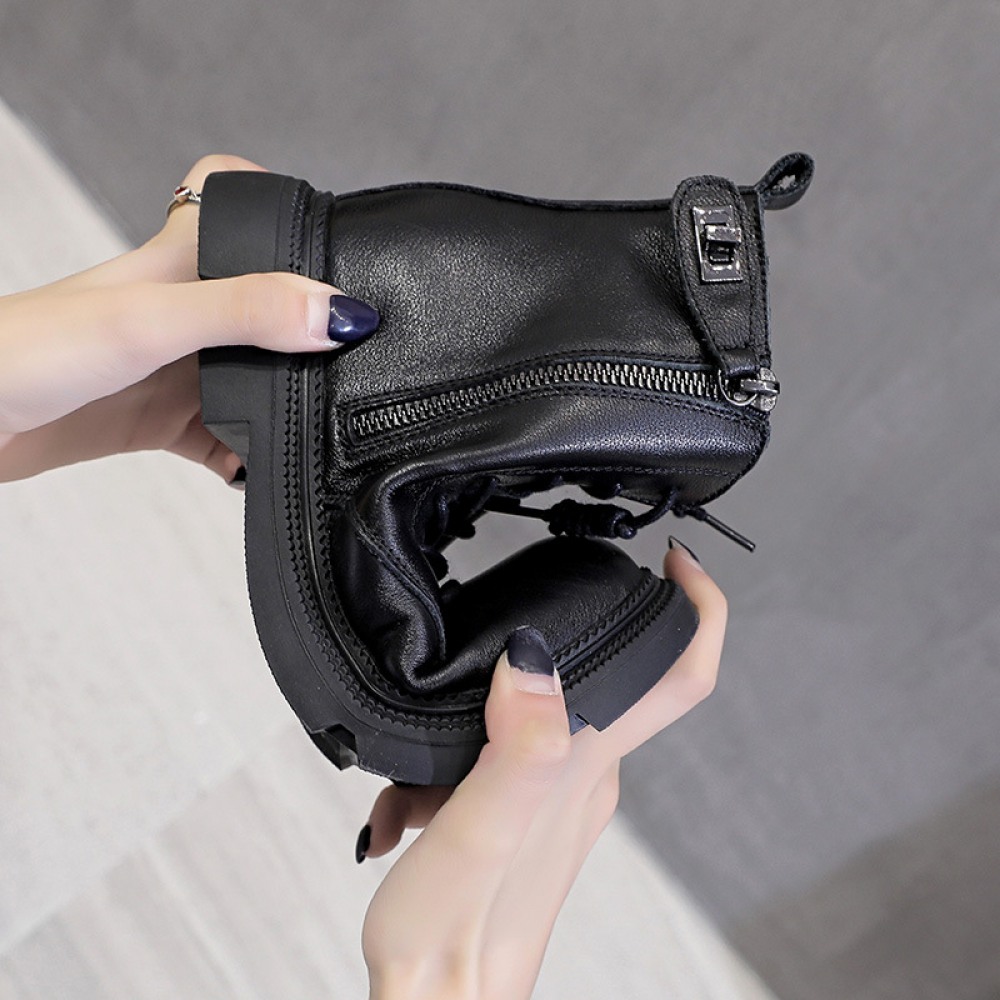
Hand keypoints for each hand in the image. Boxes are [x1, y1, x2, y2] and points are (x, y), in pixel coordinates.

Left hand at [0, 155, 377, 482]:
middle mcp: (189, 309)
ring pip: (255, 377)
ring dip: (284, 402)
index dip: (288, 209)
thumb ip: (245, 311)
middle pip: (269, 306)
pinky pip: (225, 440)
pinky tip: (251, 470)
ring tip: (312, 424)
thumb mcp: (152, 320)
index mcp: (186, 260)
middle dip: (310, 333)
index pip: (242, 203)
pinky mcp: (162, 419)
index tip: (341, 243)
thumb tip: (335, 314)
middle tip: (350, 360)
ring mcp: (177, 366)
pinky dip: (245, 457)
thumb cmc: (29, 349)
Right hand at [360, 541, 723, 999]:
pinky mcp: (522, 813)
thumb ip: (516, 748)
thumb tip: (536, 658)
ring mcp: (554, 796)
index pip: (679, 679)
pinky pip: (502, 749)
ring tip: (434, 736)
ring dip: (490, 699)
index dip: (698, 609)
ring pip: (543, 709)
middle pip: (619, 675)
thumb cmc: (452, 938)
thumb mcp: (475, 831)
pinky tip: (414, 785)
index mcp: (583, 766)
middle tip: (550, 579)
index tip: (677, 559)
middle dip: (580, 625)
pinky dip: (458, 745)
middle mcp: (582, 776)